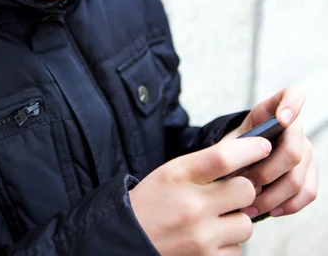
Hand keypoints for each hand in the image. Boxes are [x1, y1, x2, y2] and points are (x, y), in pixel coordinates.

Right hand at [129, 137, 270, 255]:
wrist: (128, 239)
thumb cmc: (154, 200)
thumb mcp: (171, 172)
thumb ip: (205, 165)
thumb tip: (248, 159)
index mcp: (180, 175)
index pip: (224, 157)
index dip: (250, 149)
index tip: (264, 145)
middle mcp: (192, 205)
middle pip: (246, 190)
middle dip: (245, 189)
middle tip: (233, 191)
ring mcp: (201, 237)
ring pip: (246, 223)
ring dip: (237, 220)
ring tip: (216, 218)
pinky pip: (238, 249)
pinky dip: (229, 243)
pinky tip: (210, 237)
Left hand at [225, 86, 317, 219]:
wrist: (239, 160)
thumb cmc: (233, 148)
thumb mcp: (228, 141)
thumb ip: (234, 149)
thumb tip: (240, 169)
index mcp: (273, 111)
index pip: (292, 95)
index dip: (291, 105)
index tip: (281, 119)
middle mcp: (295, 129)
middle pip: (292, 152)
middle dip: (265, 173)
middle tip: (244, 185)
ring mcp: (306, 150)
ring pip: (297, 178)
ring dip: (272, 197)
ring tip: (249, 206)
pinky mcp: (311, 172)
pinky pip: (307, 193)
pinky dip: (287, 205)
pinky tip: (270, 210)